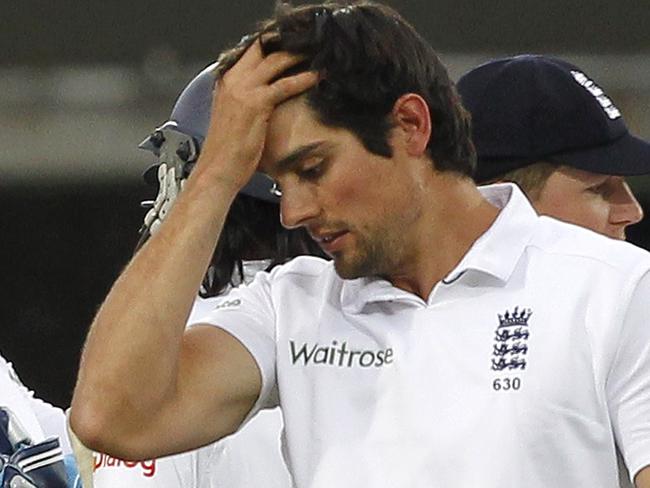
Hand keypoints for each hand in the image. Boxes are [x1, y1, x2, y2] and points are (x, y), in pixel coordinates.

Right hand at [195, 40, 317, 190]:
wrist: (217, 170)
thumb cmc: (227, 152)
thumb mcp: (233, 119)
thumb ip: (246, 103)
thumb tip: (266, 100)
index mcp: (225, 83)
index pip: (250, 53)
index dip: (271, 47)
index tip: (290, 47)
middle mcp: (232, 82)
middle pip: (262, 50)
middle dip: (286, 46)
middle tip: (307, 47)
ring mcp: (243, 91)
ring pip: (275, 61)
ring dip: (298, 56)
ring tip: (316, 55)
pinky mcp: (256, 104)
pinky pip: (285, 85)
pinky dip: (303, 78)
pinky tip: (316, 77)